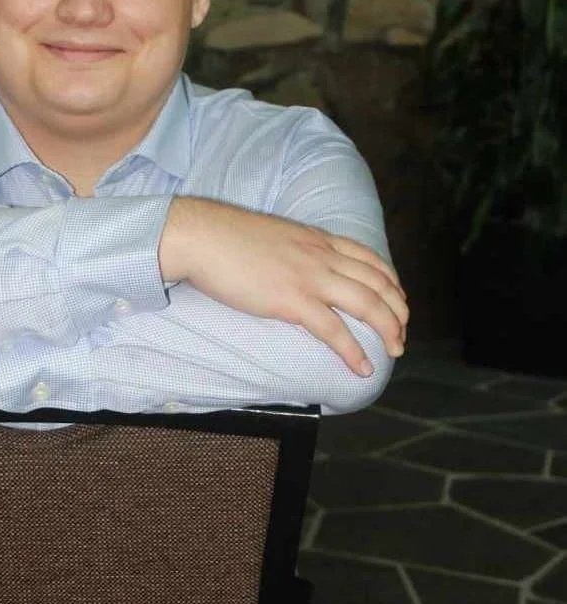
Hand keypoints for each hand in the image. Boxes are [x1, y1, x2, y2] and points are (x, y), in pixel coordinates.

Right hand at [159, 197, 407, 375]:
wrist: (201, 236)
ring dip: (388, 330)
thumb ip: (291, 250)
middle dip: (398, 310)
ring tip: (394, 351)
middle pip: (378, 282)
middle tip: (402, 333)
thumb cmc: (224, 237)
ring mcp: (309, 277)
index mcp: (316, 239)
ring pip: (367, 304)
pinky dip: (353, 351)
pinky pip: (334, 330)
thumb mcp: (272, 236)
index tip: (398, 299)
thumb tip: (290, 267)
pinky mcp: (292, 300)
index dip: (390, 281)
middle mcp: (322, 256)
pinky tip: (362, 368)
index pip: (369, 258)